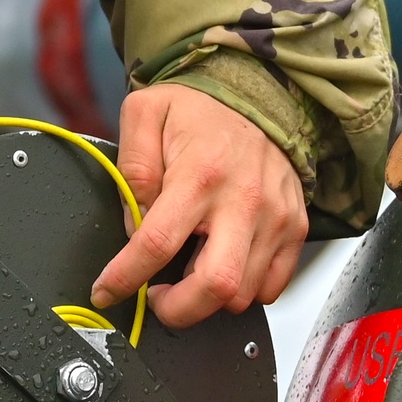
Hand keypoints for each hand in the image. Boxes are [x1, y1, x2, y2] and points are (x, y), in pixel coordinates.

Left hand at [90, 84, 307, 327]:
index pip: (157, 243)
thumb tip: (134, 225)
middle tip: (156, 298)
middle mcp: (243, 201)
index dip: (126, 278)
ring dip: (207, 298)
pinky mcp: (295, 228)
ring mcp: (276, 218)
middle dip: (178, 309)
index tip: (106, 292)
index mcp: (199, 174)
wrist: (258, 92)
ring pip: (243, 295)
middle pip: (216, 286)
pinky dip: (243, 292)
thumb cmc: (197, 108)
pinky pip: (272, 287)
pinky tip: (220, 266)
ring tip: (186, 271)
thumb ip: (132, 169)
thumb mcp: (145, 114)